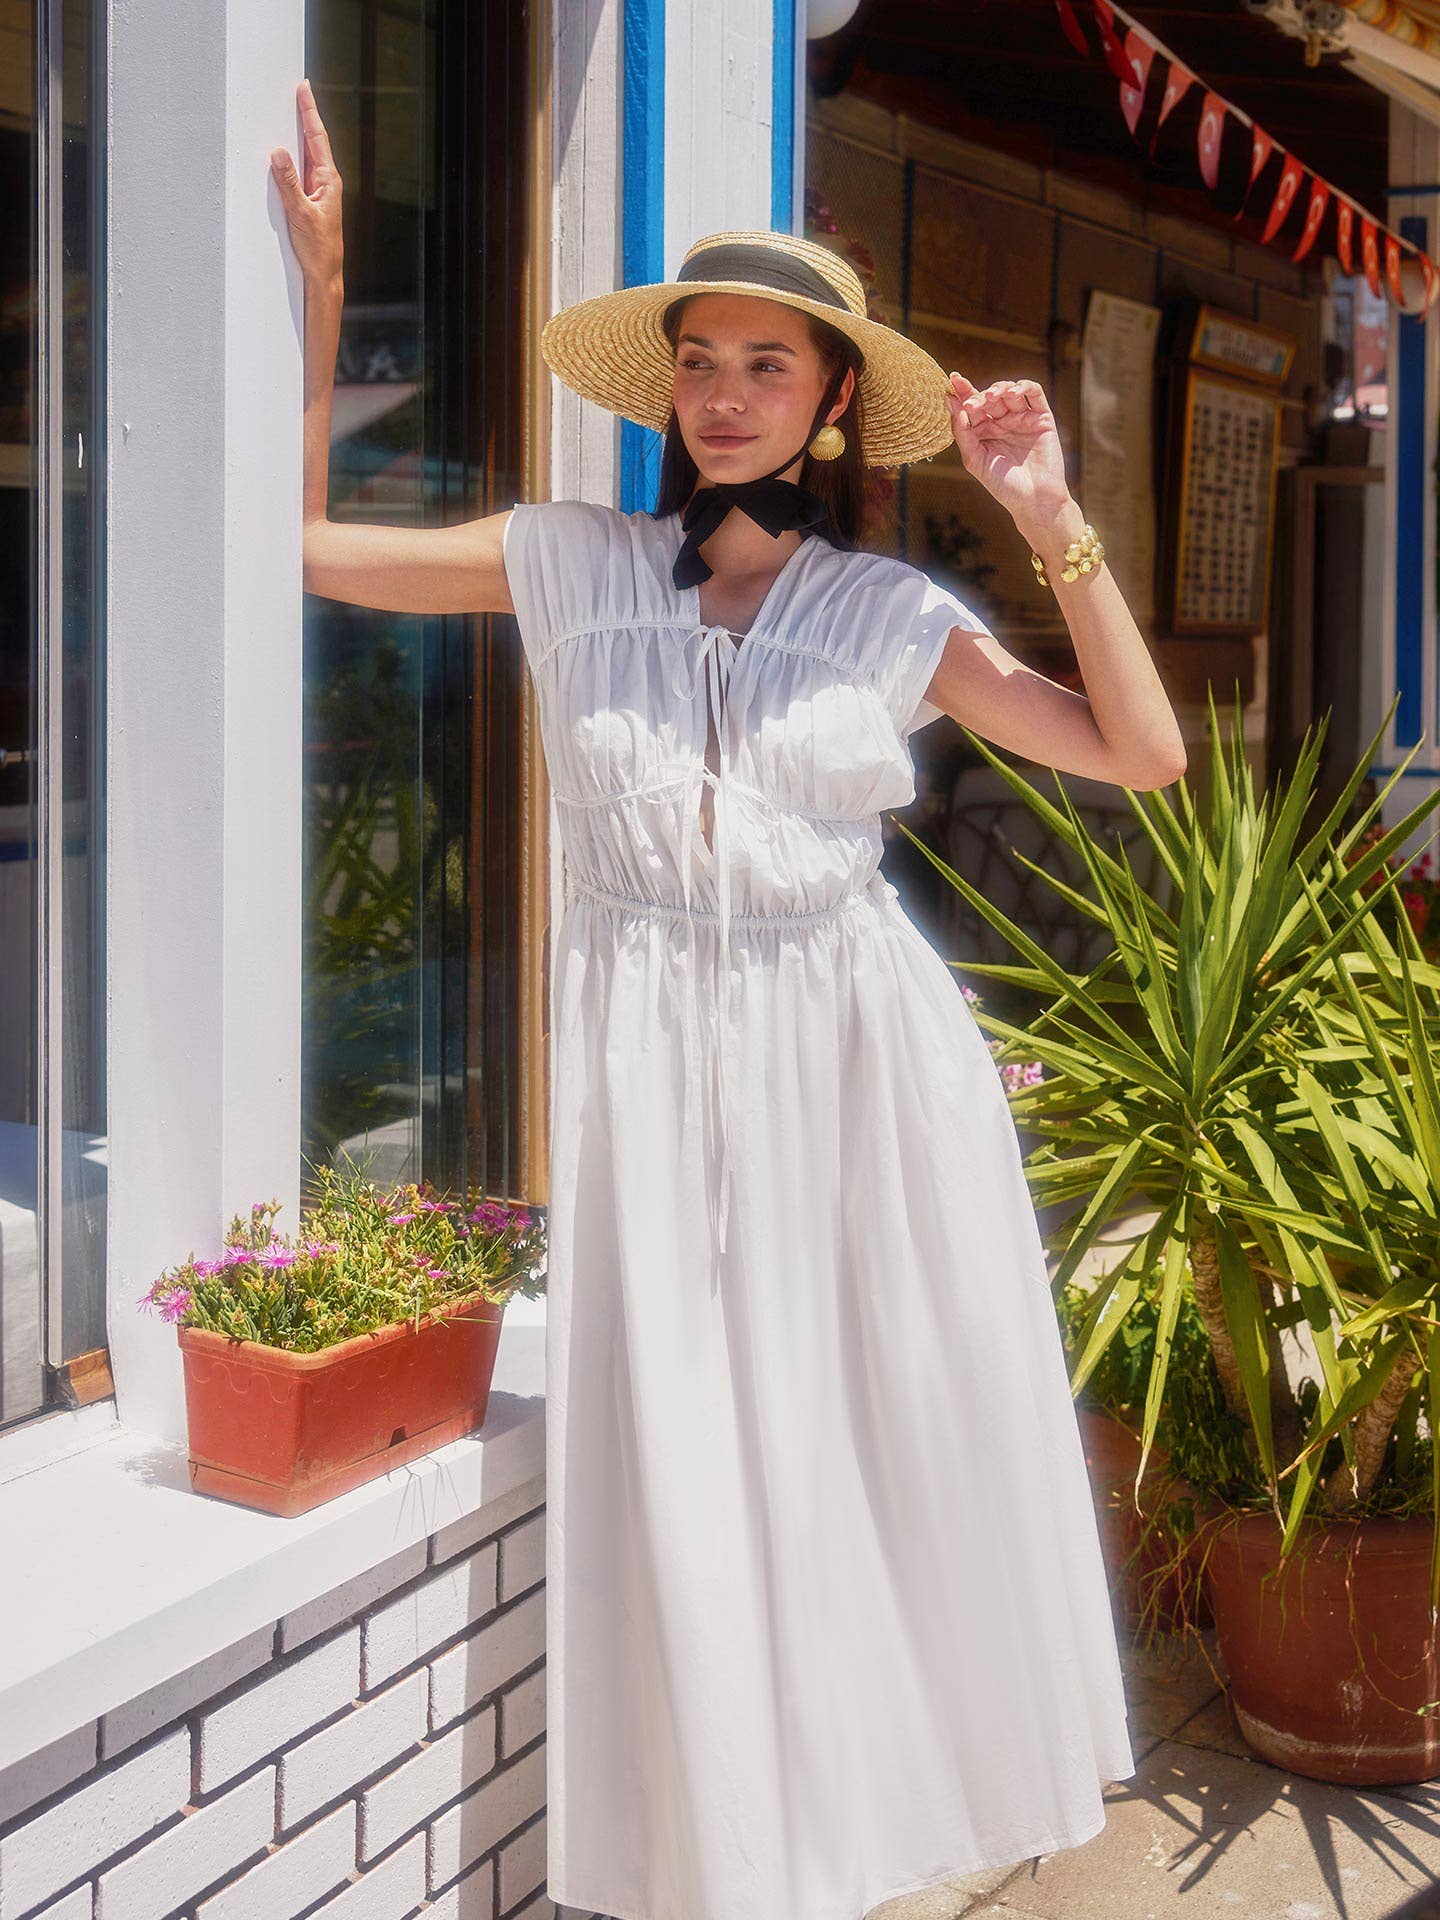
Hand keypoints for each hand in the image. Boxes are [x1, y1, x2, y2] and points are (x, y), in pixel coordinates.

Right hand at [269, 78, 343, 284]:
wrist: (323, 274)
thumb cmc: (317, 248)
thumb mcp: (300, 213)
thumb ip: (288, 183)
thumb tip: (278, 152)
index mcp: (329, 180)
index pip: (317, 138)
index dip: (309, 112)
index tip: (304, 89)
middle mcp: (325, 182)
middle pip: (313, 141)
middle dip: (305, 115)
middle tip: (299, 90)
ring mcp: (318, 190)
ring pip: (305, 155)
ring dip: (297, 133)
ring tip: (290, 111)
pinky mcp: (309, 199)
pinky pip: (299, 171)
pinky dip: (291, 156)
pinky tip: (285, 148)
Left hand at [945, 374, 1074, 539]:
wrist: (1034, 501)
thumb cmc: (1002, 485)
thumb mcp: (974, 458)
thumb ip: (962, 431)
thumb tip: (950, 400)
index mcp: (984, 432)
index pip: (972, 406)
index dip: (962, 392)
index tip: (952, 381)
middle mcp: (1003, 423)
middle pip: (989, 397)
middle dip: (979, 396)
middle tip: (972, 404)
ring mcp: (1022, 418)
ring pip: (1009, 391)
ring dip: (998, 389)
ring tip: (991, 397)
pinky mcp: (1042, 418)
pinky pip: (1034, 393)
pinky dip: (1023, 387)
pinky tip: (1012, 393)